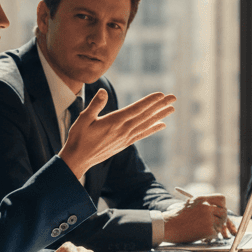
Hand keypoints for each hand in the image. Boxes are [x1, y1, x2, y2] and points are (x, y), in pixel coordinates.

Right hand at [59, 90, 176, 179]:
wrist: (78, 160)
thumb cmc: (78, 138)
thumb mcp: (83, 119)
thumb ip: (94, 105)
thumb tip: (103, 91)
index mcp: (114, 122)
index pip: (135, 109)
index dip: (149, 101)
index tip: (161, 94)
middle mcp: (123, 130)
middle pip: (145, 115)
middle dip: (160, 106)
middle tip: (173, 97)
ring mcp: (125, 138)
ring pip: (146, 124)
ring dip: (160, 115)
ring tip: (172, 109)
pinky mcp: (124, 143)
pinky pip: (142, 134)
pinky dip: (152, 129)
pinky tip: (162, 124)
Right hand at [163, 194, 233, 242]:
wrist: (166, 226)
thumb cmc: (175, 217)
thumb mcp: (189, 204)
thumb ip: (202, 205)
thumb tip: (214, 209)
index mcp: (202, 199)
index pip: (222, 199)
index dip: (222, 206)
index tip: (219, 211)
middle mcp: (207, 207)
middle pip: (223, 212)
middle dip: (221, 219)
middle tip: (216, 224)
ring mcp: (208, 218)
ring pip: (220, 224)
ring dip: (215, 228)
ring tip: (204, 231)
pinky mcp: (208, 229)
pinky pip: (215, 234)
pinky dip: (210, 237)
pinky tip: (202, 236)